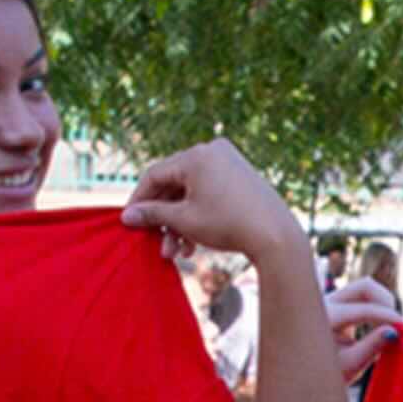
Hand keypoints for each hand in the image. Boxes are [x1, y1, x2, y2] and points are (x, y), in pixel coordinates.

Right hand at [119, 140, 307, 271]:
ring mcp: (228, 161)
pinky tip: (193, 243)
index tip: (129, 222)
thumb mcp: (184, 220)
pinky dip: (198, 214)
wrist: (275, 235)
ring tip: (176, 251)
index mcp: (196, 155)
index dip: (138, 201)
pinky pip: (208, 192)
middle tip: (156, 243)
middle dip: (164, 219)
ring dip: (180, 222)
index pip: (154, 175)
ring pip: (191, 192)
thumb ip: (152, 215)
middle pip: (173, 184)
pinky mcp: (240, 175)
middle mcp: (212, 151)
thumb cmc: (228, 224)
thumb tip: (127, 216)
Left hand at [322, 276, 402, 381]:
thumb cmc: (330, 373)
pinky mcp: (339, 301)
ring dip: (382, 303)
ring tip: (387, 328)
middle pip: (365, 286)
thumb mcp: (351, 364)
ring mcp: (331, 299)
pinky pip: (363, 295)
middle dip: (385, 301)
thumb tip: (394, 332)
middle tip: (396, 324)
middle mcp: (325, 302)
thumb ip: (372, 347)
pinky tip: (379, 326)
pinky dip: (377, 306)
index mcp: (325, 318)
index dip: (386, 316)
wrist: (312, 373)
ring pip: (366, 287)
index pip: (362, 309)